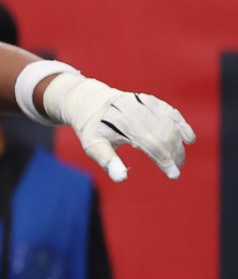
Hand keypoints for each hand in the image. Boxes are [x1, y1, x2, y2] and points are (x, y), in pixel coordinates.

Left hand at [44, 74, 192, 180]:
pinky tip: (190, 139)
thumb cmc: (92, 129)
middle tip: (176, 170)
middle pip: (163, 135)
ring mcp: (144, 103)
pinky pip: (171, 112)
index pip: (150, 144)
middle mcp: (135, 110)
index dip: (165, 161)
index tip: (174, 175)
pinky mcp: (150, 100)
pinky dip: (182, 125)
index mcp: (121, 123)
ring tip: (179, 160)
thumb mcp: (93, 146)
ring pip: (169, 125)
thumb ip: (107, 160)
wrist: (89, 102)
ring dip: (178, 144)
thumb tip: (122, 178)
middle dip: (174, 154)